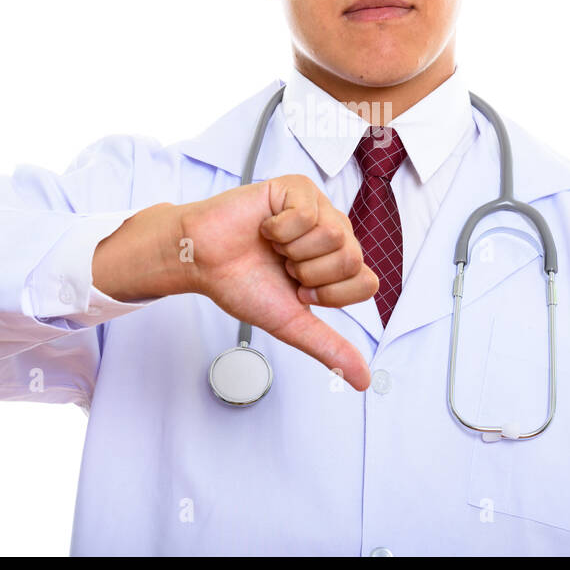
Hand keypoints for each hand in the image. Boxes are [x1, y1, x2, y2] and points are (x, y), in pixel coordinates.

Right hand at [179, 175, 376, 390]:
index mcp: (338, 264)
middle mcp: (335, 233)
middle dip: (309, 273)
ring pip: (333, 234)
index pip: (366, 282)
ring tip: (274, 247)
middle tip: (283, 267)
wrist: (202, 261)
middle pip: (352, 258)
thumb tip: (363, 381)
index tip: (299, 291)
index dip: (330, 294)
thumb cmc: (242, 284)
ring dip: (292, 250)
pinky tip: (265, 227)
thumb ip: (329, 347)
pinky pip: (307, 213)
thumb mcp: (291, 323)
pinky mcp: (297, 188)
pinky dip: (279, 229)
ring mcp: (318, 207)